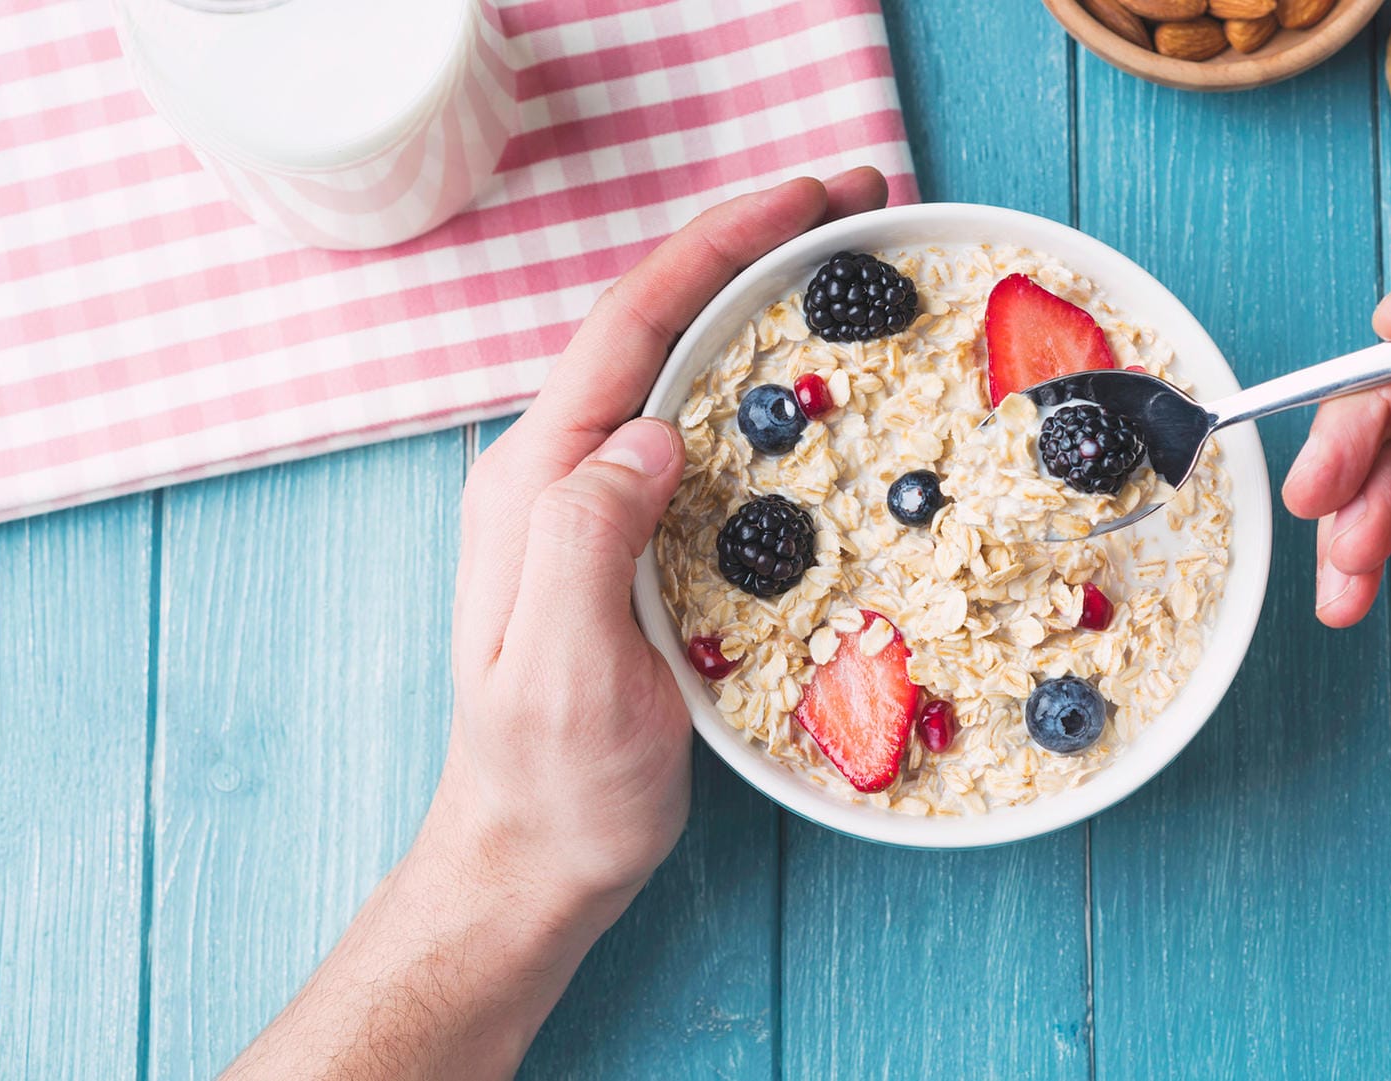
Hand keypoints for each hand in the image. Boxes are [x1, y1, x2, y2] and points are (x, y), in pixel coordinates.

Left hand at [224, 171, 892, 1080]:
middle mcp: (560, 472)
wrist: (534, 857)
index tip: (807, 199)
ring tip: (850, 268)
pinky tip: (820, 387)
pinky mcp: (631, 540)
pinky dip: (764, 385)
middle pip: (659, 324)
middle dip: (752, 251)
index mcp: (538, 481)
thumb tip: (650, 433)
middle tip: (856, 208)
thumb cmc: (553, 783)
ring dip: (762, 307)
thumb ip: (587, 541)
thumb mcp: (566, 673)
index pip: (630, 325)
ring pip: (681, 369)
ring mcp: (594, 504)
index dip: (718, 247)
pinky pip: (702, 435)